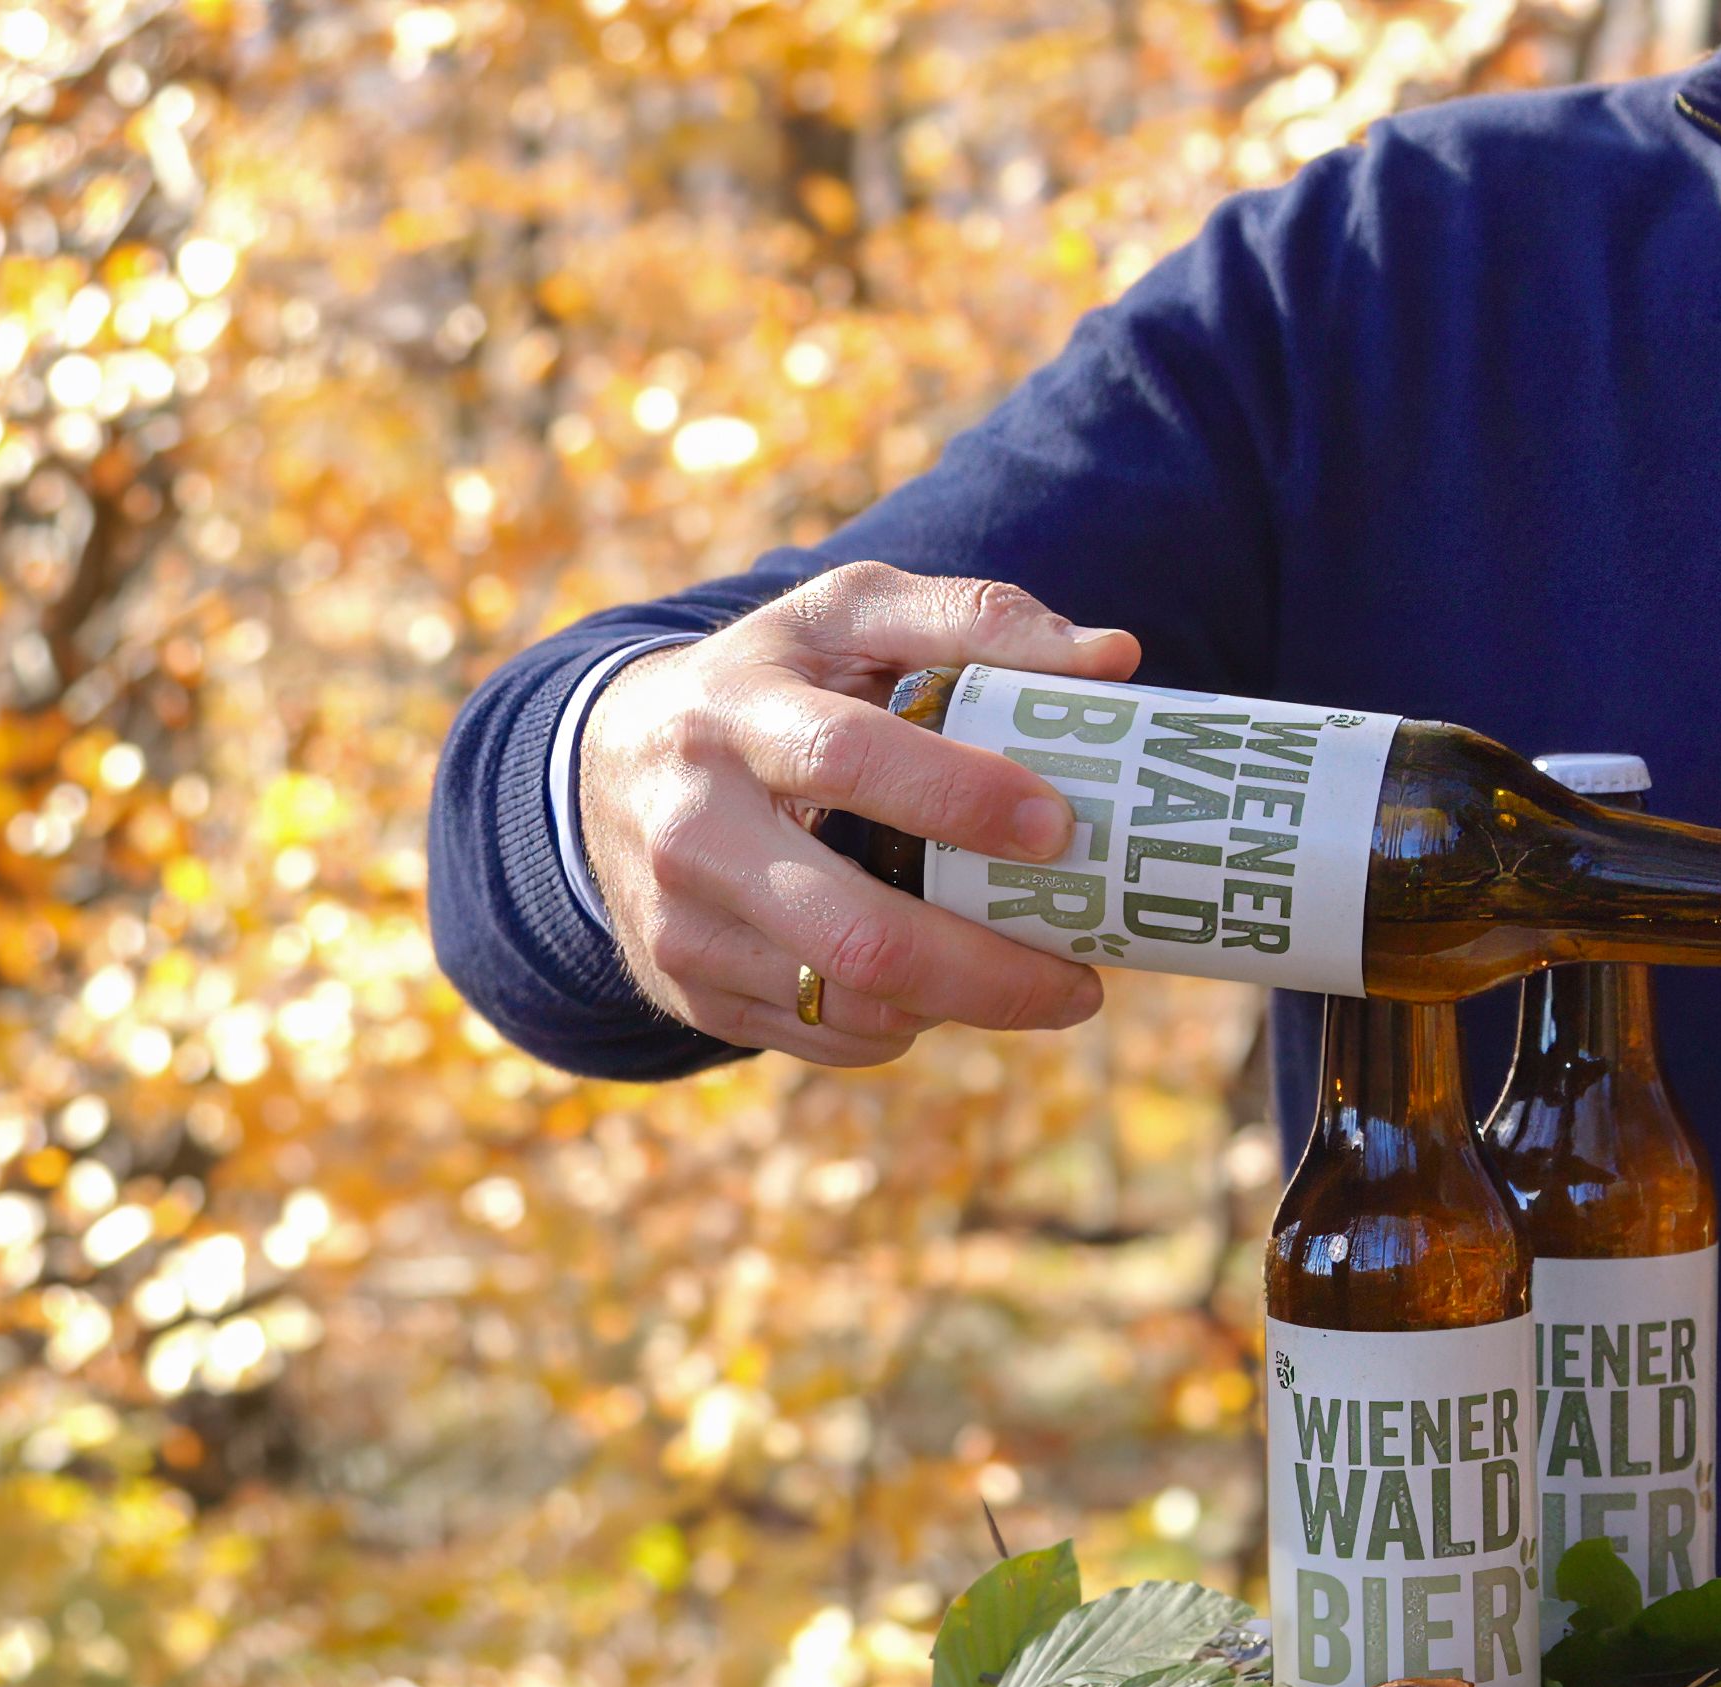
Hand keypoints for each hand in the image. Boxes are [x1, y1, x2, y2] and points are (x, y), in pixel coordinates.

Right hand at [576, 563, 1134, 1064]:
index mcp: (735, 714)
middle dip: (990, 971)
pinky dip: (904, 1025)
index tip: (1060, 829)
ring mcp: (682, 922)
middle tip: (1085, 981)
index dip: (961, 799)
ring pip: (848, 1002)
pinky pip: (824, 1035)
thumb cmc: (775, 679)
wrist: (607, 761)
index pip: (848, 760)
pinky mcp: (689, 988)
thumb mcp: (851, 616)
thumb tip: (1112, 657)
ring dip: (962, 1006)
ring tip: (1036, 982)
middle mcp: (695, 828)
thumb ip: (977, 620)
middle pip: (858, 933)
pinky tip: (947, 988)